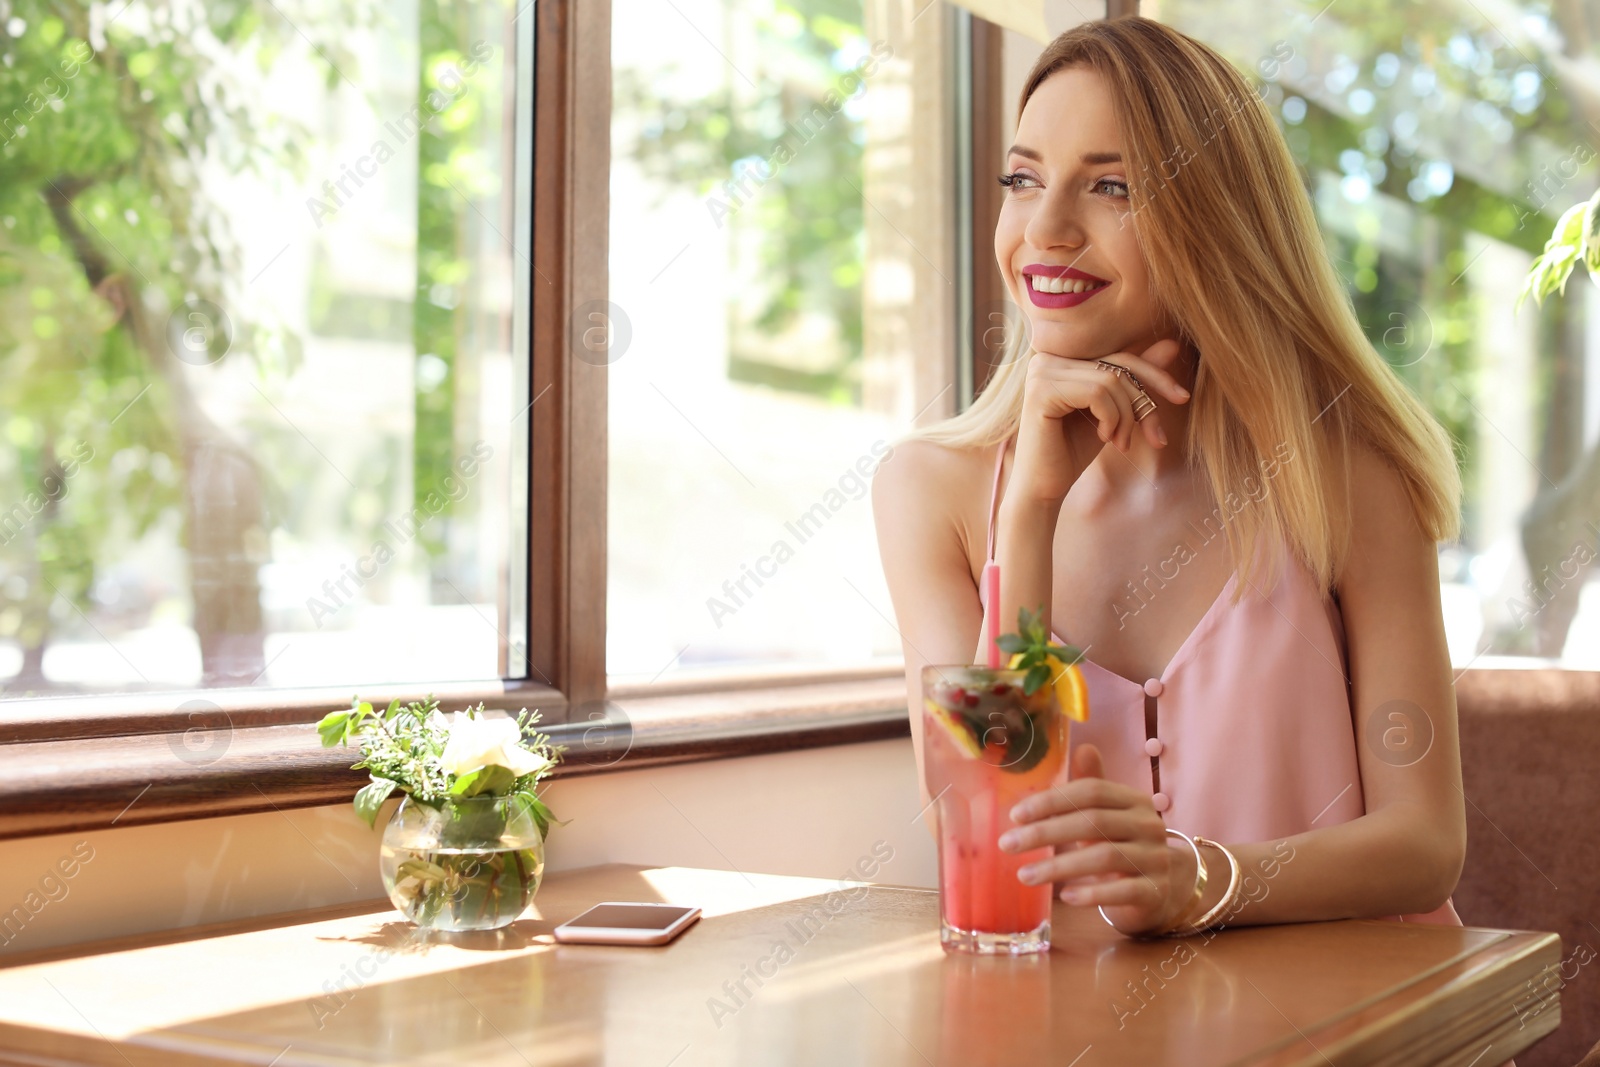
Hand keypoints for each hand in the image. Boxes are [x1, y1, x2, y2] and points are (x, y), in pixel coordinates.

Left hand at [998, 743, 1192, 935]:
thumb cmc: (1125, 844)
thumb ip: (1093, 786)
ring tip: (1024, 875)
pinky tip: (1065, 897)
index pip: (1091, 792)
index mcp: (1133, 801)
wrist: (1168, 887)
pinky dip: (1092, 893)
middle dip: (1045, 833)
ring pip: (1104, 857)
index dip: (1052, 801)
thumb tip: (1084, 748)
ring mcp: (1155, 859)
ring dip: (1060, 867)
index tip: (1015, 815)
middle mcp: (1148, 825)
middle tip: (1008, 845)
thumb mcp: (1109, 814)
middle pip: (1093, 823)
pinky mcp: (1155, 891)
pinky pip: (1122, 891)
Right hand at [1008, 338, 1190, 502]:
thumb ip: (1135, 377)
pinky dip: (1111, 419)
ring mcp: (1041, 372)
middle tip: (1152, 437)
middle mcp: (1047, 357)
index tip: (1183, 397)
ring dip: (1126, 417)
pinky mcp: (1042, 390)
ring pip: (1111, 380)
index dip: (1155, 377)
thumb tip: (1171, 344)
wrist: (1044, 487)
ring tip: (1120, 443)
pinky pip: (1098, 393)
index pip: (1120, 356)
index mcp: (1062, 357)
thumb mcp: (1114, 411)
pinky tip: (1103, 438)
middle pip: (1119, 366)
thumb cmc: (1074, 449)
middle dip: (1143, 404)